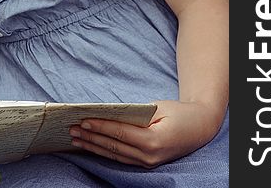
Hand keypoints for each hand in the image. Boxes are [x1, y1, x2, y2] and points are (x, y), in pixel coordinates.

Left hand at [68, 100, 223, 167]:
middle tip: (71, 130)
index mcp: (153, 140)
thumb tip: (108, 115)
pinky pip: (121, 158)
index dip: (100, 127)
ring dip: (93, 147)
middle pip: (114, 146)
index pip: (120, 134)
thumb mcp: (157, 108)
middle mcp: (149, 156)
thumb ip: (134, 114)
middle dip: (91, 138)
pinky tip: (91, 146)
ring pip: (114, 155)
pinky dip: (104, 152)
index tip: (83, 121)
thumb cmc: (177, 113)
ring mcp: (147, 163)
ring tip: (76, 139)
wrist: (198, 127)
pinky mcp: (146, 163)